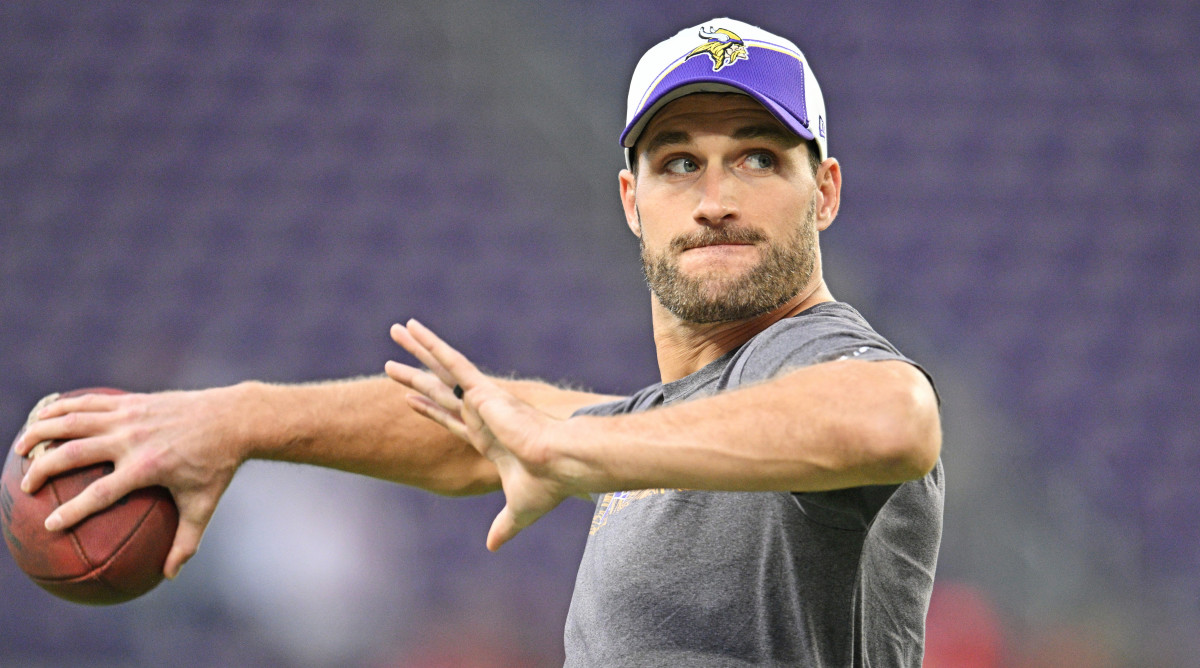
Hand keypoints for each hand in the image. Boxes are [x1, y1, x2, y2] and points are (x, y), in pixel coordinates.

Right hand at [14, 387, 246, 578]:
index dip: (74, 510)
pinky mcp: (132, 400)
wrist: (232, 418)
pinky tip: (44, 415)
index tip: (50, 526)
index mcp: (148, 467)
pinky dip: (62, 407)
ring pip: (74, 420)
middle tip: (26, 486)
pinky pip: (89, 402)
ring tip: (21, 448)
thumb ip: (186, 540)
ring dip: (42, 431)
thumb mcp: (204, 505)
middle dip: (43, 469)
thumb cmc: (217, 466)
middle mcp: (133, 439)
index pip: (101, 492)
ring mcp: (131, 416)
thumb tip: (170, 575)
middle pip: (74, 452)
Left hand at [385, 319, 575, 550]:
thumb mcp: (520, 510)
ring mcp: (481, 399)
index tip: (411, 399)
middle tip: (391, 364)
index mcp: (489, 438)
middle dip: (416, 377)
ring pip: (440, 370)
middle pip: (439, 392)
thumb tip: (493, 547)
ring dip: (417, 351)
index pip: (452, 421)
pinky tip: (413, 329)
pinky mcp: (483, 390)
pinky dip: (431, 345)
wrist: (562, 463)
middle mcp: (482, 414)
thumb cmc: (549, 485)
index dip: (430, 411)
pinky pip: (451, 362)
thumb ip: (504, 526)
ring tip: (394, 330)